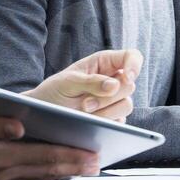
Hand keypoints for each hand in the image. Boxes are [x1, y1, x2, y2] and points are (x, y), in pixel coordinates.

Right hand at [0, 114, 98, 179]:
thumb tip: (19, 124)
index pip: (40, 156)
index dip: (69, 155)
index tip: (92, 152)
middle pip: (44, 169)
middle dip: (74, 165)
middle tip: (99, 163)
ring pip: (37, 177)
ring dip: (62, 173)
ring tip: (85, 168)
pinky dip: (43, 177)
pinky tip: (53, 173)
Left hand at [24, 49, 141, 121]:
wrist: (45, 115)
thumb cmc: (54, 91)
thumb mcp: (67, 82)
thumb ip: (91, 81)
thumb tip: (114, 85)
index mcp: (104, 63)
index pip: (131, 57)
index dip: (134, 65)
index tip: (127, 77)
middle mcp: (113, 80)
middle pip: (129, 85)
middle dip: (108, 97)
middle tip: (85, 104)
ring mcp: (114, 101)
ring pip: (127, 105)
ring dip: (106, 112)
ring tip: (84, 112)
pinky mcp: (113, 118)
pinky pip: (121, 122)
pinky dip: (106, 123)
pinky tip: (90, 122)